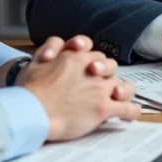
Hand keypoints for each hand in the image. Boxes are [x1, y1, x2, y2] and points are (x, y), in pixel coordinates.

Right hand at [17, 35, 140, 140]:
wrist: (32, 111)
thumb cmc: (29, 90)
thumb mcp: (36, 60)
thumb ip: (51, 48)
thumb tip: (61, 46)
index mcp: (76, 57)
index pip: (93, 52)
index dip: (91, 59)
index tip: (87, 66)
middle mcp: (92, 70)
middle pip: (110, 67)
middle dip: (107, 74)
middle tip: (98, 83)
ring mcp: (100, 89)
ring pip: (124, 85)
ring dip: (123, 90)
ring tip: (119, 96)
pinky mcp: (103, 108)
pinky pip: (128, 108)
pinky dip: (132, 111)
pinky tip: (129, 115)